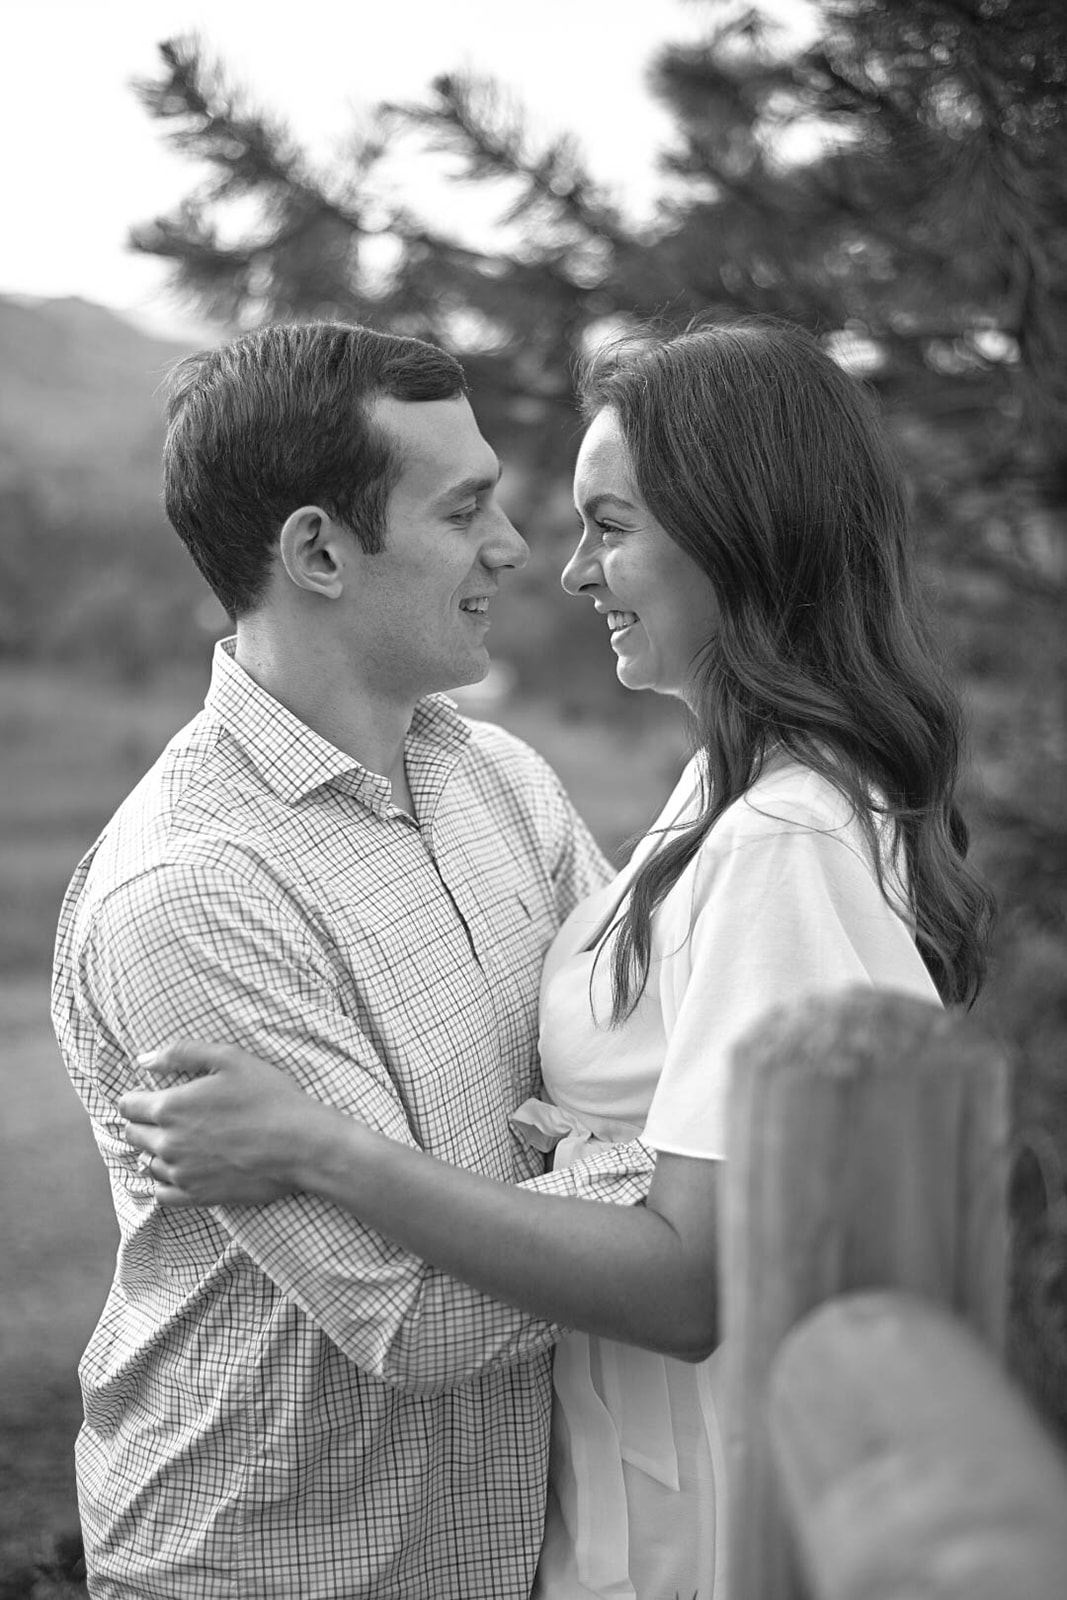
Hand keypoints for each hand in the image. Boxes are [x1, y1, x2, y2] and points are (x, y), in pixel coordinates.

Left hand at [119, 1042, 316, 1207]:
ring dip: (156, 1151)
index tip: (148, 1096)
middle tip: (168, 1116)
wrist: (301, 1145)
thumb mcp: (230, 1058)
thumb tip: (144, 1060)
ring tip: (181, 1141)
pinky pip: (162, 1194)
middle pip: (132, 1134)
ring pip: (147, 1163)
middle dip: (143, 1123)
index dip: (135, 1097)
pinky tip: (183, 1169)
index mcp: (170, 1107)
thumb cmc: (269, 1097)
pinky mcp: (197, 1197)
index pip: (127, 1105)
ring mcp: (181, 1174)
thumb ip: (181, 1053)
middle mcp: (167, 1143)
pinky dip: (166, 1181)